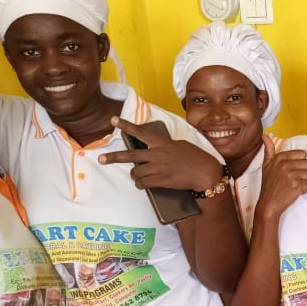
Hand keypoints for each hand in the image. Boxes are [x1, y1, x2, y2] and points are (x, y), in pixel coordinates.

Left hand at [98, 117, 225, 191]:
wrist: (205, 173)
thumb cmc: (196, 158)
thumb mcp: (179, 145)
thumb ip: (164, 146)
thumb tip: (154, 150)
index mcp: (161, 142)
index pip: (140, 132)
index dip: (125, 126)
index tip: (113, 120)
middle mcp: (157, 154)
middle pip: (129, 156)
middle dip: (113, 157)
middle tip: (101, 159)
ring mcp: (158, 168)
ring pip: (135, 173)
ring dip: (134, 176)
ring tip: (137, 176)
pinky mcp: (161, 181)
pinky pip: (143, 184)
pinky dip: (141, 185)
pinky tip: (143, 184)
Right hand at [257, 135, 306, 219]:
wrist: (268, 204)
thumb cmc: (269, 185)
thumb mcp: (266, 165)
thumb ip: (268, 150)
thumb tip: (265, 135)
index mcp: (279, 158)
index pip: (302, 154)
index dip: (301, 163)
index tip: (294, 169)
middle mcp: (285, 165)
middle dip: (306, 172)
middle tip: (297, 178)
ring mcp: (291, 175)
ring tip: (298, 184)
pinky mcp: (296, 186)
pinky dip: (306, 189)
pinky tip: (297, 191)